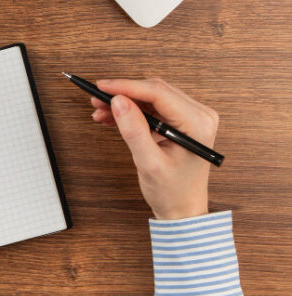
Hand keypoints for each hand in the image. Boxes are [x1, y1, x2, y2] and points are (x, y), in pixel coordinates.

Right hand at [89, 78, 217, 219]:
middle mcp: (198, 115)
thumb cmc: (173, 191)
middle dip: (123, 93)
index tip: (101, 87)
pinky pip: (151, 107)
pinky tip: (111, 117)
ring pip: (150, 96)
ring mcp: (190, 117)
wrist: (183, 209)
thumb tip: (118, 101)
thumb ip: (134, 130)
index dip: (126, 86)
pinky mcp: (180, 121)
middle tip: (97, 100)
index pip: (158, 92)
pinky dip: (131, 110)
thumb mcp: (149, 163)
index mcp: (197, 123)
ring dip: (124, 101)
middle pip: (154, 90)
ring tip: (101, 111)